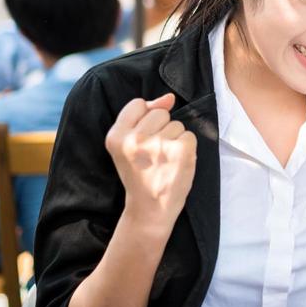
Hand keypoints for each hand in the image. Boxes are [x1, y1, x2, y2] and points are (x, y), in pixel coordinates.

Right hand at [105, 93, 196, 235]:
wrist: (150, 209)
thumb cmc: (141, 175)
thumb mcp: (130, 146)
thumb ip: (144, 116)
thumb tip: (168, 97)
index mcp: (116, 137)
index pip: (137, 104)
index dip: (145, 120)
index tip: (143, 141)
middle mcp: (134, 139)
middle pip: (160, 113)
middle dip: (162, 129)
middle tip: (154, 155)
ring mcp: (158, 145)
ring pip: (176, 124)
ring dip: (174, 140)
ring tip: (165, 161)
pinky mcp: (180, 151)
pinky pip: (189, 135)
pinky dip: (187, 149)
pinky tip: (176, 164)